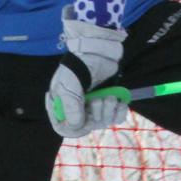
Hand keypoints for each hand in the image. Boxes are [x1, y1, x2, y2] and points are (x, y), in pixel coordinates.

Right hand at [48, 10, 127, 137]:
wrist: (97, 52)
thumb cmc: (78, 67)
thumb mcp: (68, 85)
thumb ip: (71, 105)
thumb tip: (76, 126)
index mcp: (61, 105)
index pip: (63, 127)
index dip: (74, 129)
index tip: (85, 122)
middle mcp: (77, 109)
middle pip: (86, 127)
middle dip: (95, 115)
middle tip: (96, 100)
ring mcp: (93, 106)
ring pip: (102, 122)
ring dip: (107, 110)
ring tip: (107, 96)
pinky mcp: (108, 103)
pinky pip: (116, 117)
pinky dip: (119, 111)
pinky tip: (119, 101)